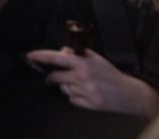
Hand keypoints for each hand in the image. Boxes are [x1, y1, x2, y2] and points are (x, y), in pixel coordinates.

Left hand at [27, 47, 158, 118]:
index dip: (42, 56)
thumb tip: (61, 52)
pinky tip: (85, 94)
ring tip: (80, 85)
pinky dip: (75, 97)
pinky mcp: (89, 105)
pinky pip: (72, 100)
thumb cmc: (110, 73)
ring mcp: (85, 92)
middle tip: (52, 77)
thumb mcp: (95, 59)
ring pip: (64, 89)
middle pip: (56, 77)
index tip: (30, 55)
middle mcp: (82, 78)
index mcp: (84, 64)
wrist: (128, 93)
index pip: (57, 58)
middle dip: (51, 78)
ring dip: (67, 87)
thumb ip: (77, 54)